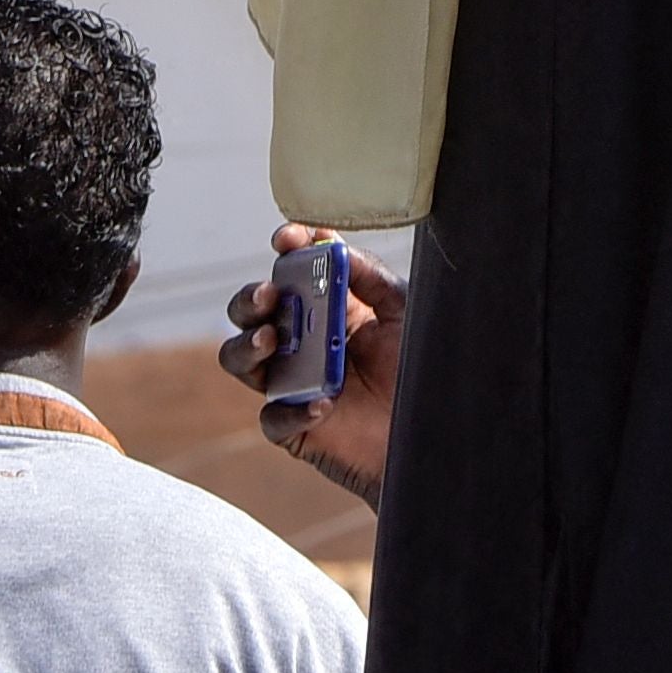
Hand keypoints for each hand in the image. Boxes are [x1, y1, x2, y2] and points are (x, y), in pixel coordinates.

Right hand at [219, 226, 407, 508]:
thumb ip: (371, 277)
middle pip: (250, 313)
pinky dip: (291, 411)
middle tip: (269, 295)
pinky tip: (322, 404)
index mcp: (325, 308)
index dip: (285, 251)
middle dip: (250, 299)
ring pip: (239, 360)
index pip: (292, 271)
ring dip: (246, 345)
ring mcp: (291, 383)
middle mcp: (299, 341)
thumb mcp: (403, 313)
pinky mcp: (293, 427)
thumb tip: (331, 244)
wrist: (432, 433)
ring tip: (271, 340)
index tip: (285, 239)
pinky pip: (272, 419)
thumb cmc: (416, 370)